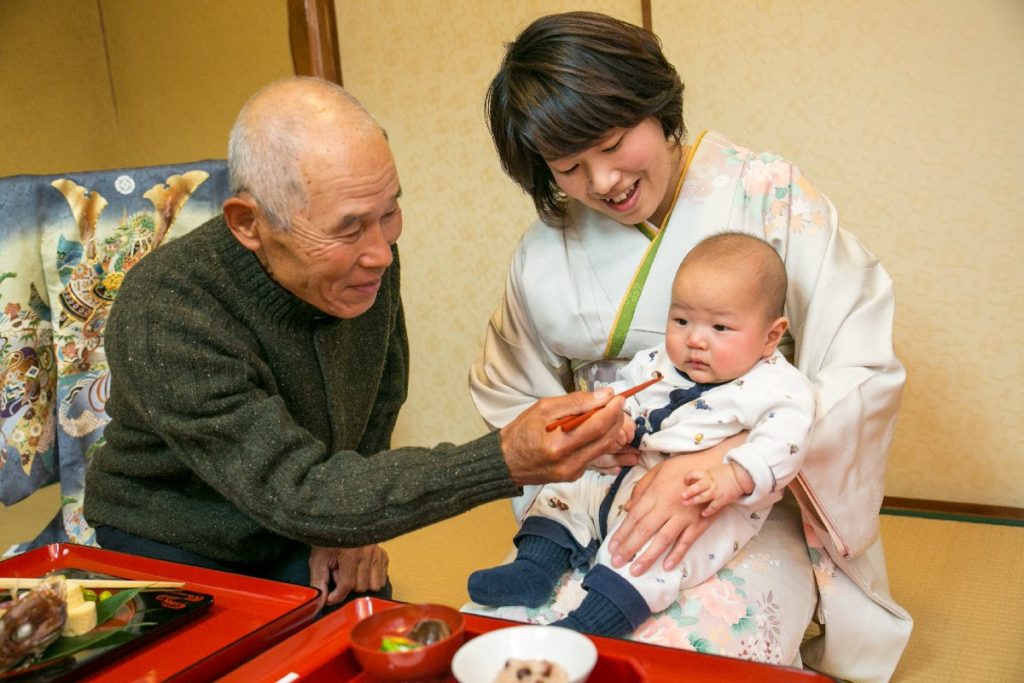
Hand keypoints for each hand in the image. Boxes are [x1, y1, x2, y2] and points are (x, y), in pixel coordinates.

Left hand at [309, 545, 388, 606]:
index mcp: (351, 553)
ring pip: (374, 585)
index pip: (347, 585)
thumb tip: (320, 602)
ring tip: (351, 571)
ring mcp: (378, 553)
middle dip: (348, 585)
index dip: (336, 595)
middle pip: (361, 587)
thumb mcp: (318, 559)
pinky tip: (361, 569)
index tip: (330, 597)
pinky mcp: (383, 553)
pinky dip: (371, 578)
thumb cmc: (328, 538)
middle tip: (339, 573)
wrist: (340, 519)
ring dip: (361, 583)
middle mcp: (368, 552)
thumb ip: (318, 582)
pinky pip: (382, 577)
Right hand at [499, 388, 630, 484]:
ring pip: (605, 450)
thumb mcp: (544, 408)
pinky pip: (596, 458)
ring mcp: (573, 473)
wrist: (506, 462)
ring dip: (613, 431)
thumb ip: (576, 402)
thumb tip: (604, 395)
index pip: (597, 426)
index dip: (613, 411)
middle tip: (617, 405)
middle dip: (617, 420)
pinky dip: (602, 442)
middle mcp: (569, 463)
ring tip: (610, 415)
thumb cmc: (521, 432)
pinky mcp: (574, 476)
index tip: (619, 398)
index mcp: (559, 444)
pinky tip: (598, 431)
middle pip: (607, 440)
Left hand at [608, 433, 745, 573]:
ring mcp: (684, 516)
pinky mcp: (699, 522)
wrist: (715, 466)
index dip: (622, 533)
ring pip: (663, 539)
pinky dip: (677, 554)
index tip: (611, 547)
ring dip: (648, 556)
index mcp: (655, 492)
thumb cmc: (683, 468)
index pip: (634, 516)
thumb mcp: (658, 471)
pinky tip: (667, 567)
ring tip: (636, 571)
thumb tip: (628, 508)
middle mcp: (668, 506)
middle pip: (645, 530)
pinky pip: (687, 541)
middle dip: (629, 548)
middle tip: (616, 563)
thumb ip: (641, 489)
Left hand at [682, 464, 745, 516]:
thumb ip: (704, 476)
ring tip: (686, 503)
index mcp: (708, 475)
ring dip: (694, 500)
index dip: (688, 477)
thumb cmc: (727, 473)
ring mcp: (717, 492)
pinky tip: (703, 514)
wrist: (741, 476)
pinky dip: (708, 511)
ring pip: (703, 496)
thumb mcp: (713, 471)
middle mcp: (711, 483)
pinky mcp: (722, 499)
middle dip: (689, 491)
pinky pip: (714, 506)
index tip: (685, 481)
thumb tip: (693, 481)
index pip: (695, 474)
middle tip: (682, 495)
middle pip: (698, 486)